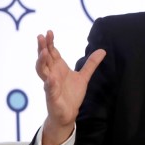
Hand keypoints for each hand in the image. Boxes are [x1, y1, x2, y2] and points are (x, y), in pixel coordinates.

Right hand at [36, 30, 104, 144]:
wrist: (68, 113)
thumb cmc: (72, 93)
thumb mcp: (84, 77)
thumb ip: (91, 64)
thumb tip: (103, 50)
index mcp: (58, 68)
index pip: (52, 53)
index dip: (50, 43)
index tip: (49, 32)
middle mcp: (51, 74)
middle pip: (44, 58)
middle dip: (42, 47)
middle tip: (41, 36)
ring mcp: (50, 85)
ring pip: (42, 71)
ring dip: (41, 62)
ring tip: (43, 53)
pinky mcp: (52, 96)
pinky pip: (49, 88)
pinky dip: (49, 83)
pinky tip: (50, 77)